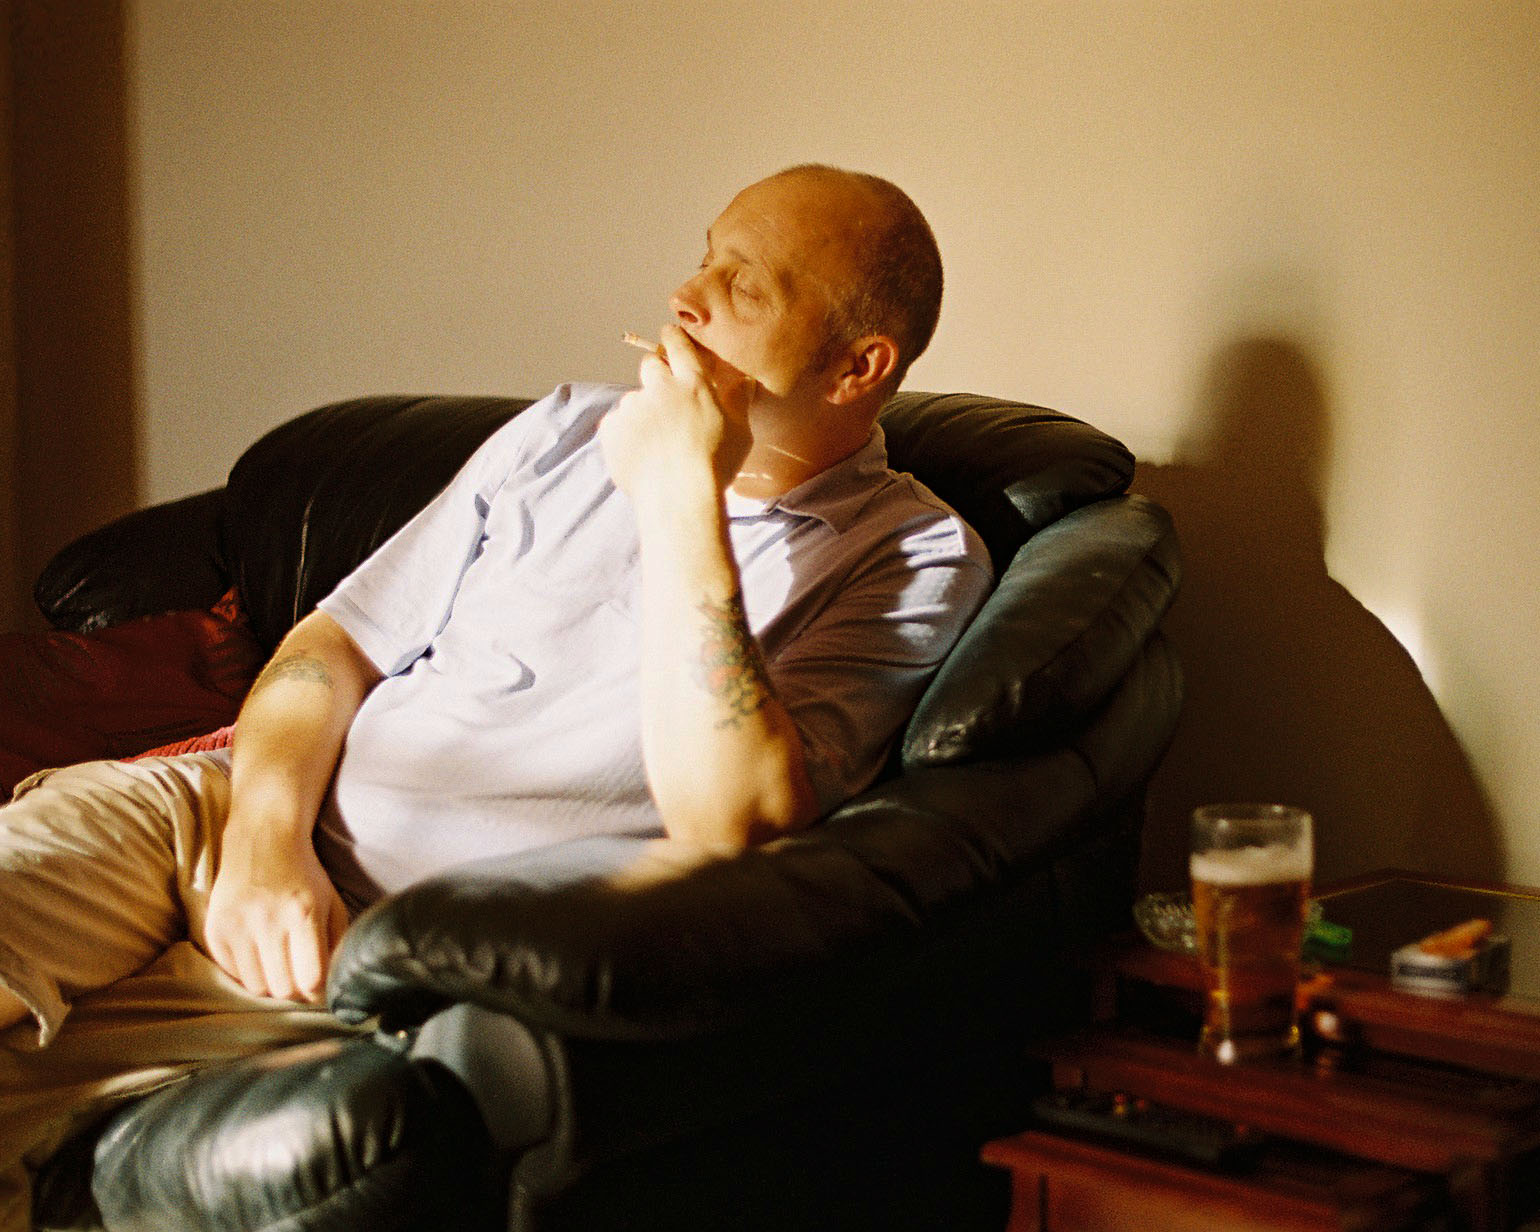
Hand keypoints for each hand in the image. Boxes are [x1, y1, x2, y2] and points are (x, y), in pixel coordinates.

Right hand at [204, 833, 348, 1002]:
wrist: (261, 840)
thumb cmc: (304, 875)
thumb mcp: (332, 902)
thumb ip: (335, 943)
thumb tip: (328, 986)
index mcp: (303, 914)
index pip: (311, 978)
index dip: (318, 991)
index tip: (318, 987)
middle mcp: (268, 921)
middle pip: (283, 989)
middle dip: (294, 989)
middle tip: (297, 974)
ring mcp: (237, 926)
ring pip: (256, 987)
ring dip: (270, 982)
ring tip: (278, 962)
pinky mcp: (215, 930)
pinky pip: (233, 973)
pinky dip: (248, 970)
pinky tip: (257, 950)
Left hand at [600, 325, 756, 500]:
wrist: (678, 498)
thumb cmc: (715, 465)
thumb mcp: (740, 432)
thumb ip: (738, 401)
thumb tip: (744, 381)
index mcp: (692, 383)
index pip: (679, 346)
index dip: (674, 337)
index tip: (670, 334)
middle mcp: (659, 388)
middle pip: (650, 365)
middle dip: (656, 374)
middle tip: (666, 398)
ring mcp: (632, 408)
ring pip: (633, 399)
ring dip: (642, 412)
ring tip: (656, 442)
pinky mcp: (612, 430)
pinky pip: (616, 424)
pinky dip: (625, 434)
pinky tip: (641, 454)